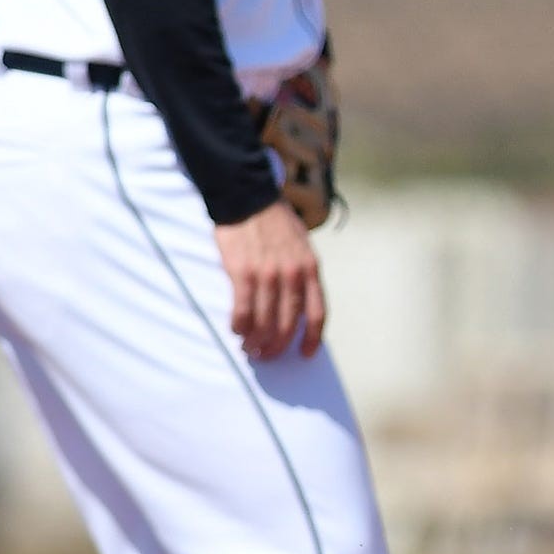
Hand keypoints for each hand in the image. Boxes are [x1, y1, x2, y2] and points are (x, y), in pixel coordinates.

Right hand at [215, 201, 323, 359]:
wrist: (248, 198)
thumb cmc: (275, 223)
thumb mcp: (302, 246)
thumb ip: (303, 273)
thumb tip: (301, 303)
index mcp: (311, 269)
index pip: (317, 313)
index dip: (313, 338)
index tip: (305, 354)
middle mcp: (292, 275)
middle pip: (289, 324)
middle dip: (278, 345)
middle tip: (267, 355)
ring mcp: (267, 274)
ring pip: (265, 321)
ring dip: (256, 340)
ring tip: (250, 348)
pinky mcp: (242, 272)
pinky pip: (243, 309)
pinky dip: (240, 325)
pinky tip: (237, 331)